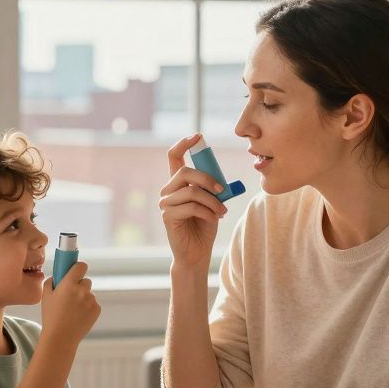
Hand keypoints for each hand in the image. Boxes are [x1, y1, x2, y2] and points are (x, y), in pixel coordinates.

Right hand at [40, 260, 99, 351]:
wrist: (61, 337)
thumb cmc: (51, 317)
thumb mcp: (46, 296)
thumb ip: (51, 282)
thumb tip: (56, 276)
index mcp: (69, 284)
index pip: (81, 266)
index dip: (78, 267)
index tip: (76, 271)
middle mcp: (82, 290)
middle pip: (86, 280)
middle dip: (80, 285)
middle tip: (71, 296)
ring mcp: (91, 300)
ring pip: (89, 293)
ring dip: (84, 298)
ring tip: (73, 310)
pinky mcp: (97, 309)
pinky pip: (93, 304)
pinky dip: (88, 308)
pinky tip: (78, 316)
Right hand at [160, 134, 228, 269]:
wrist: (197, 252)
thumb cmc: (204, 225)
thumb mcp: (212, 201)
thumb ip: (211, 187)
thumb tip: (219, 178)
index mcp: (178, 183)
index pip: (174, 156)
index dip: (184, 143)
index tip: (198, 136)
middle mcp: (168, 190)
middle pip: (185, 172)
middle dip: (207, 179)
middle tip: (223, 191)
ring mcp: (165, 203)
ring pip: (191, 191)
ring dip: (212, 201)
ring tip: (222, 212)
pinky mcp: (168, 216)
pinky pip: (191, 207)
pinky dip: (207, 212)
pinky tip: (214, 219)